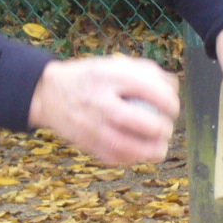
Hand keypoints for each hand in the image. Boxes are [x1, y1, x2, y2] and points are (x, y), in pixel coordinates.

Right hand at [27, 54, 179, 165]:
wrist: (49, 94)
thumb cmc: (91, 78)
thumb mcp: (114, 64)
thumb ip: (146, 71)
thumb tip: (173, 88)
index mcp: (109, 77)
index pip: (149, 90)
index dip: (169, 102)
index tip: (172, 107)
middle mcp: (99, 101)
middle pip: (139, 122)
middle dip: (161, 129)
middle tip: (165, 127)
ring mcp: (91, 125)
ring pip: (128, 147)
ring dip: (152, 150)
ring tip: (159, 145)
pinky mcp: (87, 144)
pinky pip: (117, 158)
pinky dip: (134, 157)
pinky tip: (140, 151)